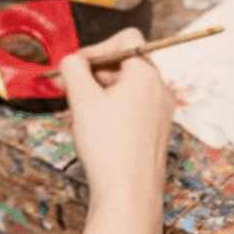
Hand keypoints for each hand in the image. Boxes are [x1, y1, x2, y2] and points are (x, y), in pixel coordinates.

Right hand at [59, 29, 174, 233]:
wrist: (128, 193)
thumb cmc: (109, 147)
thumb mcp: (81, 99)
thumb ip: (73, 68)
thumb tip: (71, 60)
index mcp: (145, 75)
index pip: (126, 39)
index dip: (98, 47)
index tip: (78, 64)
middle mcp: (159, 89)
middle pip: (127, 62)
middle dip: (97, 70)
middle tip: (72, 85)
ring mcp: (162, 111)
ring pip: (130, 86)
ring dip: (104, 89)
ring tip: (82, 107)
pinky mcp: (158, 130)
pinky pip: (136, 106)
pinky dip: (116, 106)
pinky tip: (98, 125)